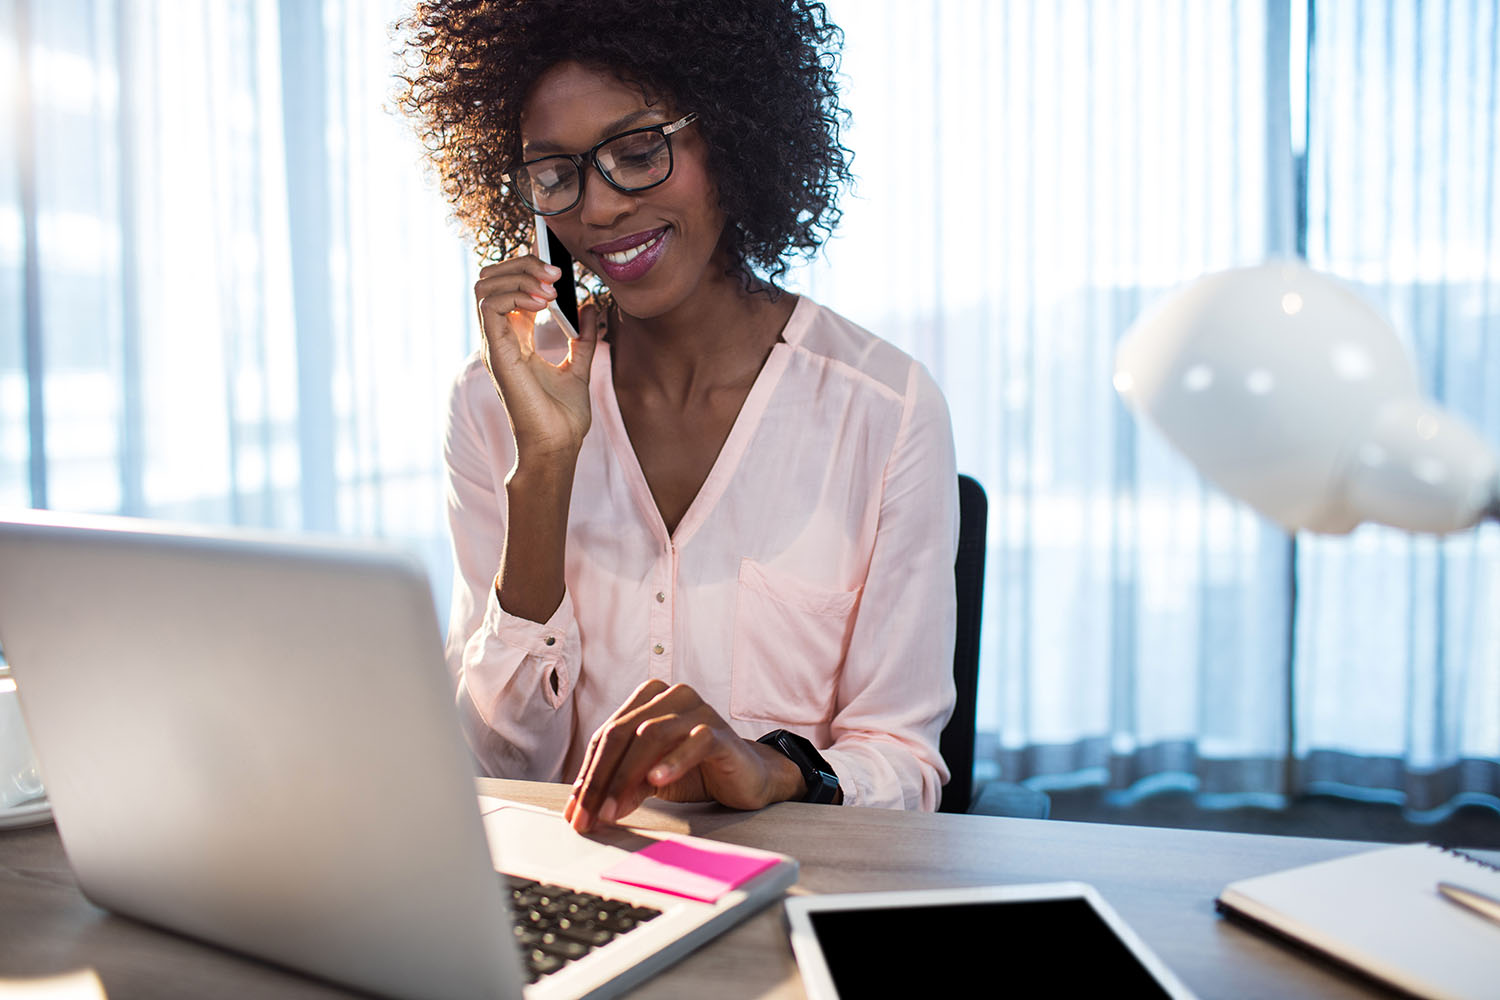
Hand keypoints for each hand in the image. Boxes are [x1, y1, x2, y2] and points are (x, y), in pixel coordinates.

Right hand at [473, 255, 603, 464]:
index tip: (557, 268)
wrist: (557, 445)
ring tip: (550, 288)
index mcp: (516, 340)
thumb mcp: (578, 368)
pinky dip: (515, 293)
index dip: (527, 270)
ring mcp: (495, 344)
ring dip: (518, 275)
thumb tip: (589, 306)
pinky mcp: (496, 351)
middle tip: (555, 274)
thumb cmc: (562, 417)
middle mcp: (501, 338)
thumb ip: (580, 337)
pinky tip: (543, 302)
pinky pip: (489, 304)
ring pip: (485, 286)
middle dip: (521, 265)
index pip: (508, 288)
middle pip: (492, 280)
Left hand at [562, 680, 805, 832]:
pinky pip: (694, 741)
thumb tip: (584, 809)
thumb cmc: (695, 771)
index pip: (606, 736)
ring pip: (650, 735)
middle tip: (589, 817)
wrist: (746, 777)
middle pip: (621, 733)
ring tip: (614, 810)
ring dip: (627, 777)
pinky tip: (656, 781)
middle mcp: (671, 696)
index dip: (586, 775)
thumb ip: (621, 783)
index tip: (575, 812)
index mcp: (648, 699)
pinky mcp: (720, 732)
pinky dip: (672, 761)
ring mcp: (697, 710)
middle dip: (600, 780)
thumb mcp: (649, 778)